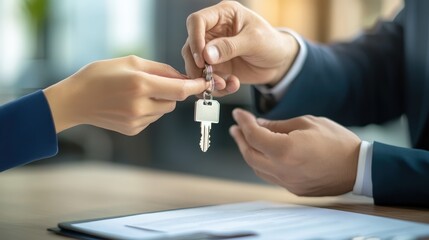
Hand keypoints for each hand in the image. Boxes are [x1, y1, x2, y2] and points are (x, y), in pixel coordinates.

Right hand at [43, 55, 209, 134]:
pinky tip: (130, 104)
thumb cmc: (101, 75)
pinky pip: (152, 119)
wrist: (75, 100)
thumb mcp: (130, 62)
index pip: (180, 90)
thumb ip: (160, 69)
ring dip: (160, 101)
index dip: (197, 86)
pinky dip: (149, 110)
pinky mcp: (133, 130)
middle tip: (156, 83)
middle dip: (172, 92)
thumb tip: (182, 77)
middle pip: (174, 101)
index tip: (206, 83)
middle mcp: (141, 106)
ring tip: (137, 93)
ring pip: (163, 110)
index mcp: (141, 85)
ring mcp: (137, 121)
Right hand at [182, 0, 298, 94]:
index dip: (195, 39)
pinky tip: (231, 86)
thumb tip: (206, 55)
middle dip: (197, 65)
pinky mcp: (216, 67)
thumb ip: (230, 46)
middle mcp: (213, 31)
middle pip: (190, 45)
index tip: (202, 58)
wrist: (279, 63)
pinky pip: (206, 78)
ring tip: (224, 85)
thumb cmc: (271, 43)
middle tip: (209, 78)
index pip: (197, 21)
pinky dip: (216, 87)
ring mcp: (212, 50)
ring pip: (195, 65)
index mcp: (223, 15)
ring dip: (206, 79)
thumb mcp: (255, 41)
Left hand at [229, 109, 360, 195]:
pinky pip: (269, 175)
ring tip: (246, 139)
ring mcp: (287, 182)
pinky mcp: (293, 189)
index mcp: (285, 150)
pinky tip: (263, 153)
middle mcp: (282, 169)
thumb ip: (278, 125)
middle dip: (240, 139)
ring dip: (249, 152)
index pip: (254, 135)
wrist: (359, 168)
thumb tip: (259, 124)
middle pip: (249, 154)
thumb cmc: (336, 141)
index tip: (238, 114)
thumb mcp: (307, 123)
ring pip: (257, 167)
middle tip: (236, 127)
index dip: (243, 122)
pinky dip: (262, 163)